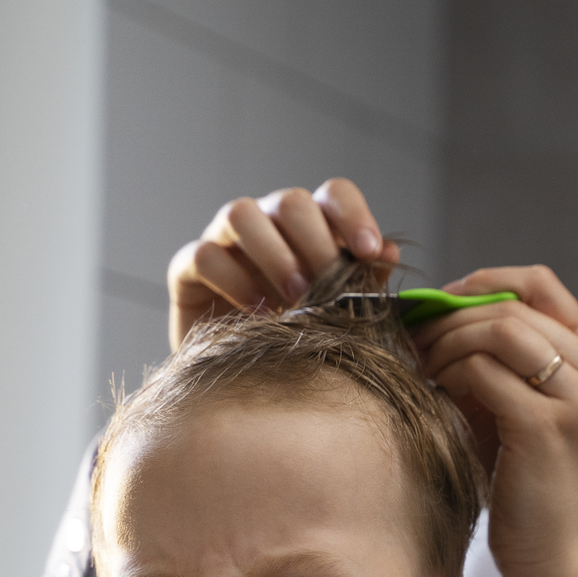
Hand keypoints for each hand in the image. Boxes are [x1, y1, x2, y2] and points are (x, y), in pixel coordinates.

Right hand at [164, 179, 402, 349]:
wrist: (241, 382)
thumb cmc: (297, 338)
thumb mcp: (338, 312)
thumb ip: (363, 282)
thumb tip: (390, 253)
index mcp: (310, 226)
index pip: (333, 194)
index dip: (353, 215)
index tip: (370, 251)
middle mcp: (266, 223)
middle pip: (289, 201)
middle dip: (314, 239)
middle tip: (329, 284)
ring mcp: (224, 241)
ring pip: (241, 214)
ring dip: (274, 253)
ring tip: (297, 295)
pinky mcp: (188, 269)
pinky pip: (204, 255)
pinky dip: (233, 280)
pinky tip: (259, 312)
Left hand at [414, 266, 577, 576]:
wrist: (556, 562)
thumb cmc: (534, 492)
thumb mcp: (531, 414)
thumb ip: (507, 363)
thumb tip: (440, 314)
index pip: (542, 286)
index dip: (485, 282)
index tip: (443, 303)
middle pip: (514, 304)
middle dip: (452, 314)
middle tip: (413, 337)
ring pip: (498, 329)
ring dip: (448, 342)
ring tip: (423, 369)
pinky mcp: (547, 424)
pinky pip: (484, 370)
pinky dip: (450, 374)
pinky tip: (435, 395)